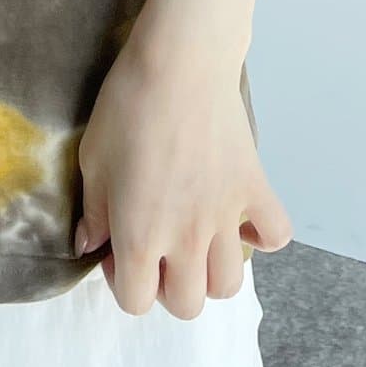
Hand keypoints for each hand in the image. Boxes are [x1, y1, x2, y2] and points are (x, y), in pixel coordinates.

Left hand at [73, 20, 291, 317]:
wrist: (180, 61)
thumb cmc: (127, 104)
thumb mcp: (93, 158)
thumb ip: (93, 211)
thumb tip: (91, 243)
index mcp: (141, 236)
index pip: (136, 301)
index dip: (121, 280)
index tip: (116, 247)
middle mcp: (188, 238)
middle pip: (187, 305)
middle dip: (166, 285)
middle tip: (156, 247)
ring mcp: (227, 217)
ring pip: (229, 285)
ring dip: (209, 273)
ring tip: (195, 240)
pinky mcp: (255, 189)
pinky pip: (275, 236)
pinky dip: (260, 236)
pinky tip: (238, 217)